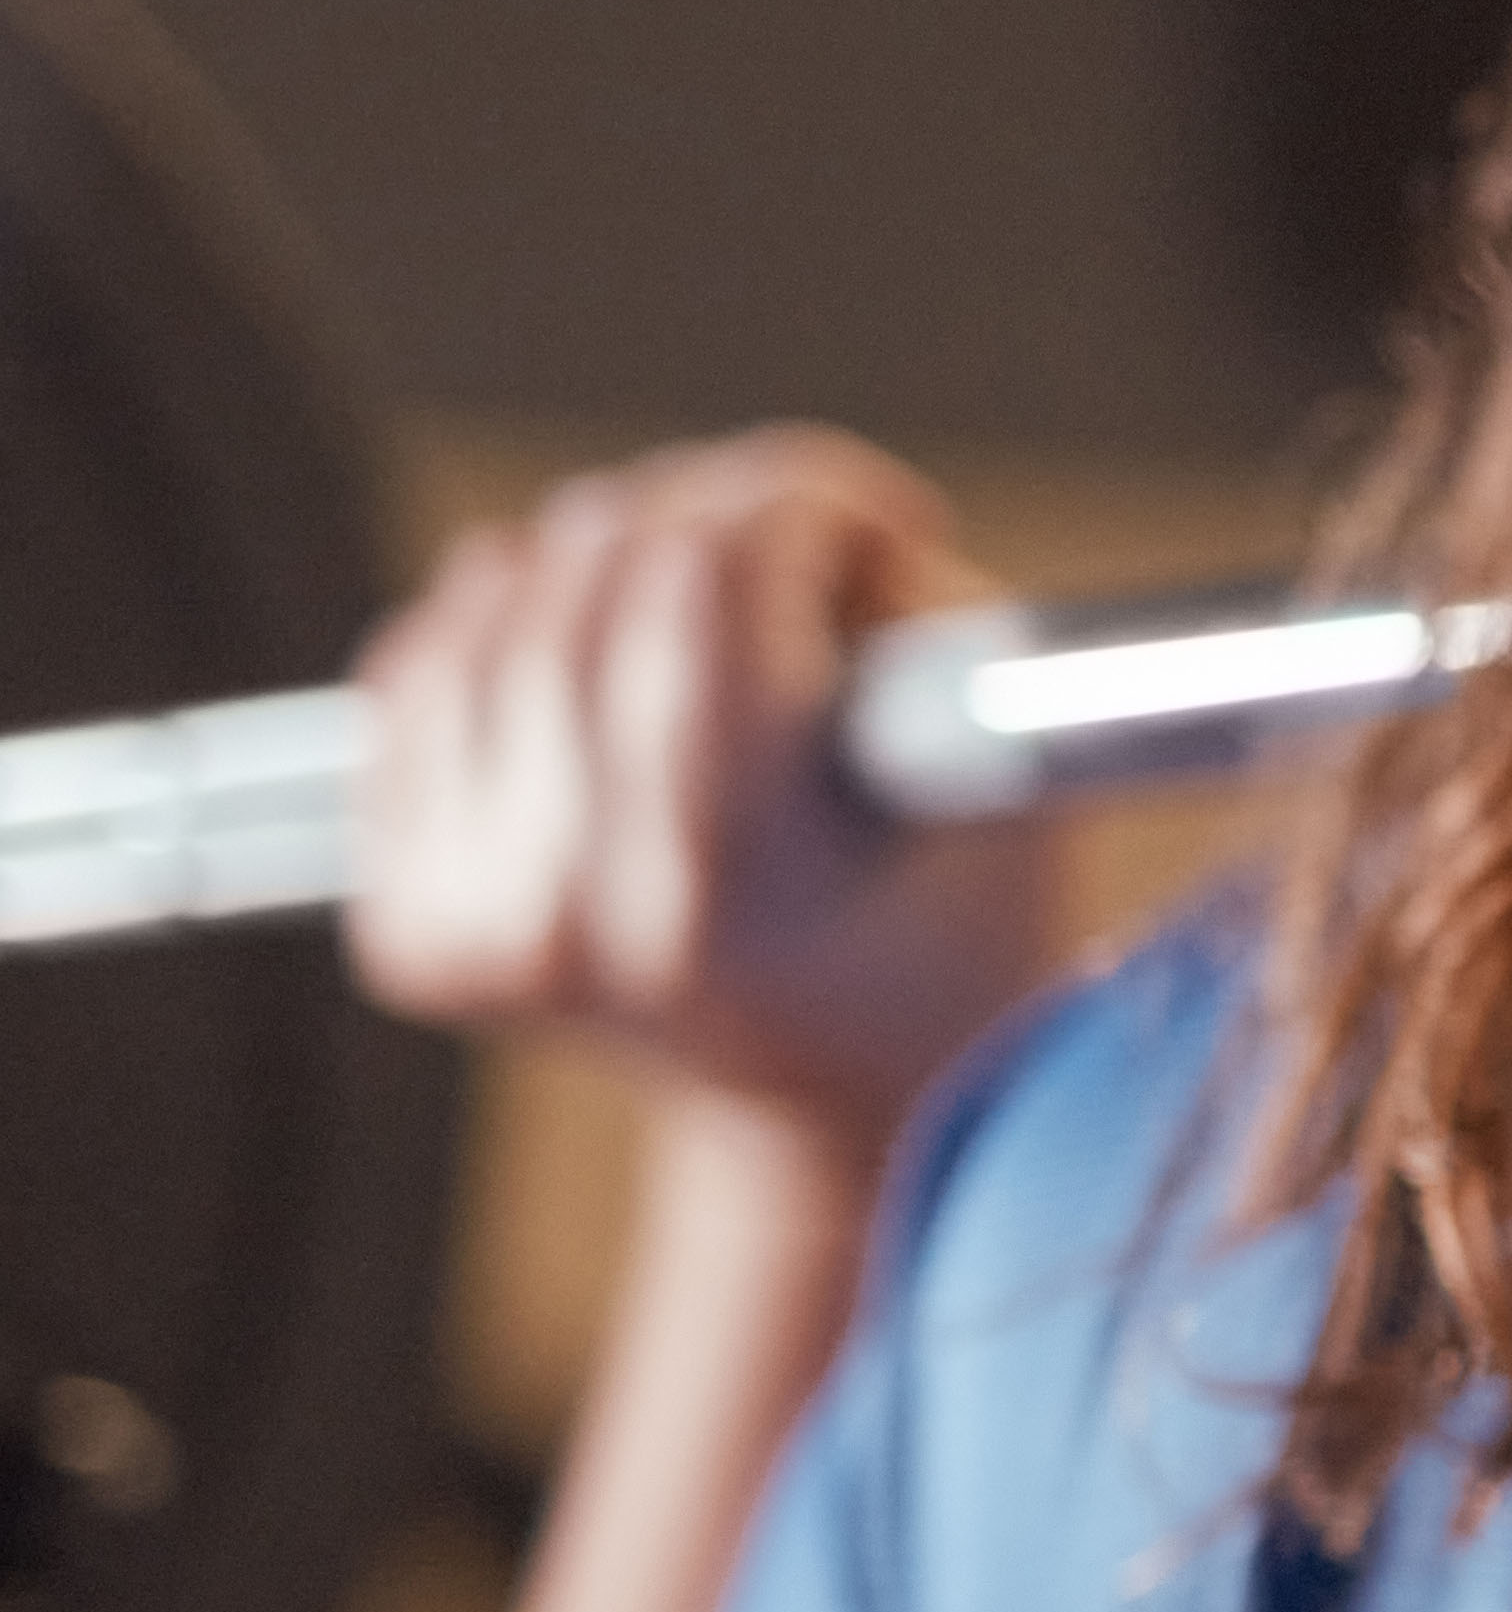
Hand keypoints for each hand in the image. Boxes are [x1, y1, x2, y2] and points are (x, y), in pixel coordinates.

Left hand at [344, 428, 1062, 1155]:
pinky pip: (413, 668)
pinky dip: (507, 616)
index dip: (808, 501)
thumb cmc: (946, 939)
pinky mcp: (406, 916)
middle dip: (722, 511)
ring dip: (617, 554)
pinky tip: (598, 638)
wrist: (835, 1111)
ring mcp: (468, 919)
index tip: (881, 522)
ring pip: (496, 590)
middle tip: (801, 543)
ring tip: (710, 596)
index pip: (710, 578)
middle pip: (599, 568)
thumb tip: (800, 517)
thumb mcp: (1005, 779)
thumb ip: (920, 621)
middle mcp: (568, 911)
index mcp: (725, 884)